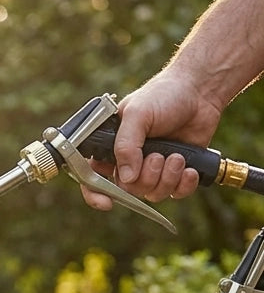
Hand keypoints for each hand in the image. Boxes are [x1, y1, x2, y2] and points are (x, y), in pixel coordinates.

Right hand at [81, 71, 223, 210]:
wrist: (200, 90)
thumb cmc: (164, 95)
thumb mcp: (137, 114)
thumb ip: (126, 145)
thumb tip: (126, 177)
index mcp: (112, 149)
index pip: (93, 179)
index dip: (95, 194)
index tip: (107, 202)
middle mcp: (129, 162)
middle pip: (128, 190)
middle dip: (145, 177)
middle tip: (157, 156)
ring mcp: (153, 169)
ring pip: (152, 194)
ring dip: (167, 178)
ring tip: (177, 156)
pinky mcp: (176, 173)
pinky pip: (175, 194)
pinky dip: (183, 185)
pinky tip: (190, 169)